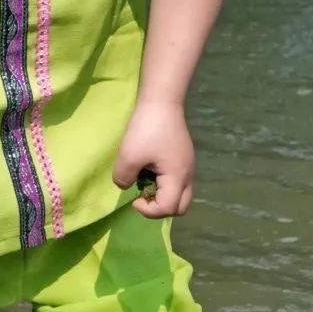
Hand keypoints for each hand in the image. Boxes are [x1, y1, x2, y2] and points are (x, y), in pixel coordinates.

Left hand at [112, 101, 194, 218]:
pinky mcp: (183, 157)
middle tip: (143, 195)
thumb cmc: (146, 129)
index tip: (134, 198)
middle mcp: (188, 175)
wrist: (161, 101)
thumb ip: (124, 178)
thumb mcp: (128, 156)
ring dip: (162, 195)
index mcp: (178, 177)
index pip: (168, 208)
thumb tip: (126, 185)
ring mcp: (188, 166)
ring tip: (144, 180)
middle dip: (160, 208)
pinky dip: (164, 184)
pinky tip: (149, 168)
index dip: (149, 210)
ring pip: (180, 194)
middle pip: (180, 207)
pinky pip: (177, 181)